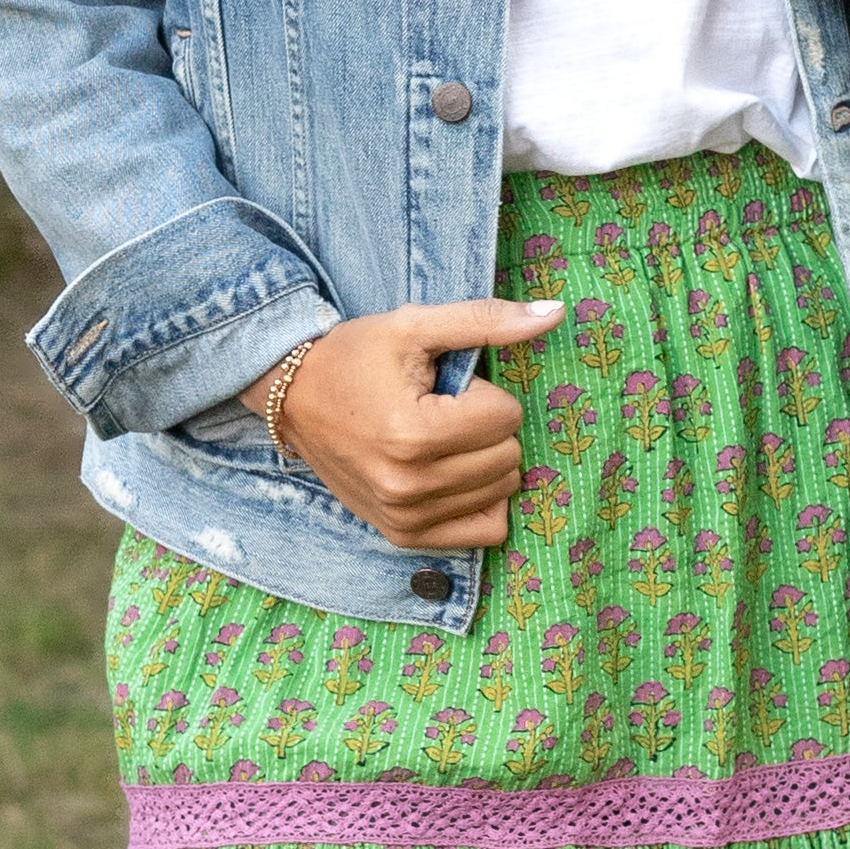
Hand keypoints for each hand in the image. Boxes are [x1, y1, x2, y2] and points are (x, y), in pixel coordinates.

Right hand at [270, 296, 566, 548]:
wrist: (293, 398)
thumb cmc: (355, 357)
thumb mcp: (415, 325)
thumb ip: (486, 320)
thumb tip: (556, 313)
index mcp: (414, 433)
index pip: (506, 416)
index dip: (483, 393)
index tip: (443, 388)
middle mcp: (410, 485)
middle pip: (509, 456)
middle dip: (488, 427)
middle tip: (443, 412)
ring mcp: (406, 517)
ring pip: (502, 491)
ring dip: (484, 462)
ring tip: (440, 440)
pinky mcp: (403, 536)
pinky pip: (485, 532)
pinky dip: (481, 502)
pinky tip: (454, 475)